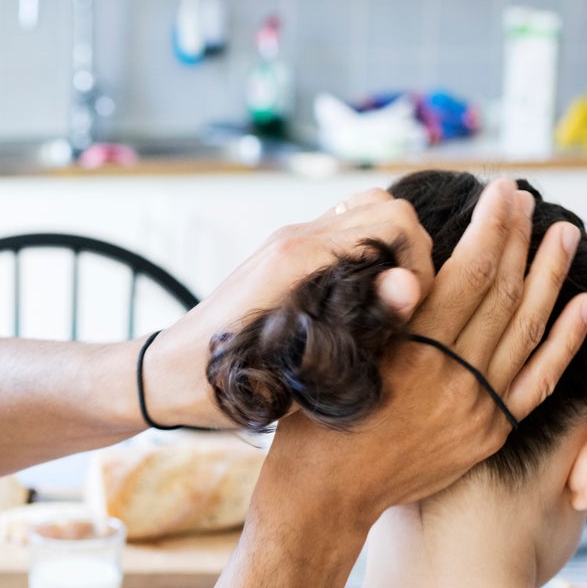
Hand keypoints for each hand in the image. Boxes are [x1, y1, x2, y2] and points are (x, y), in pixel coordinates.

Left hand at [143, 188, 434, 428]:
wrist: (165, 375)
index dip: (421, 262)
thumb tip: (410, 288)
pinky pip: (341, 235)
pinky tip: (361, 306)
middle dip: (413, 251)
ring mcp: (288, 242)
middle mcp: (295, 237)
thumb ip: (360, 328)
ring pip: (364, 214)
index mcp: (300, 257)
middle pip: (384, 206)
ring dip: (390, 253)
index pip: (393, 220)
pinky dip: (367, 257)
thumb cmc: (223, 381)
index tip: (415, 310)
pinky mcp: (283, 255)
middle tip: (407, 306)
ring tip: (388, 307)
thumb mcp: (299, 367)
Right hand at [259, 179, 586, 527]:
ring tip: (564, 234)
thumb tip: (416, 267)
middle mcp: (454, 378)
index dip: (490, 227)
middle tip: (528, 198)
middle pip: (502, 293)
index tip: (500, 192)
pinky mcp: (489, 432)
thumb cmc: (315, 420)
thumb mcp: (338, 354)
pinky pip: (538, 380)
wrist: (326, 495)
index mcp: (414, 352)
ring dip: (549, 276)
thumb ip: (383, 316)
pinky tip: (582, 305)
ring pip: (526, 329)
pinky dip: (563, 341)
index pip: (469, 273)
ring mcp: (479, 408)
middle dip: (518, 238)